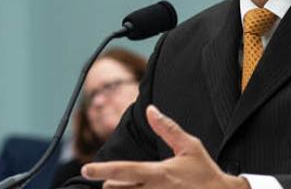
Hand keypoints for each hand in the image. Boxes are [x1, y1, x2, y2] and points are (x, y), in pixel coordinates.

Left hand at [81, 105, 249, 188]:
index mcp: (159, 174)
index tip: (85, 169)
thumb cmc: (205, 173)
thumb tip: (150, 110)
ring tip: (131, 185)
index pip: (124, 171)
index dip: (102, 170)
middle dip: (111, 183)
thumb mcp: (189, 147)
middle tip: (115, 179)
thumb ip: (167, 128)